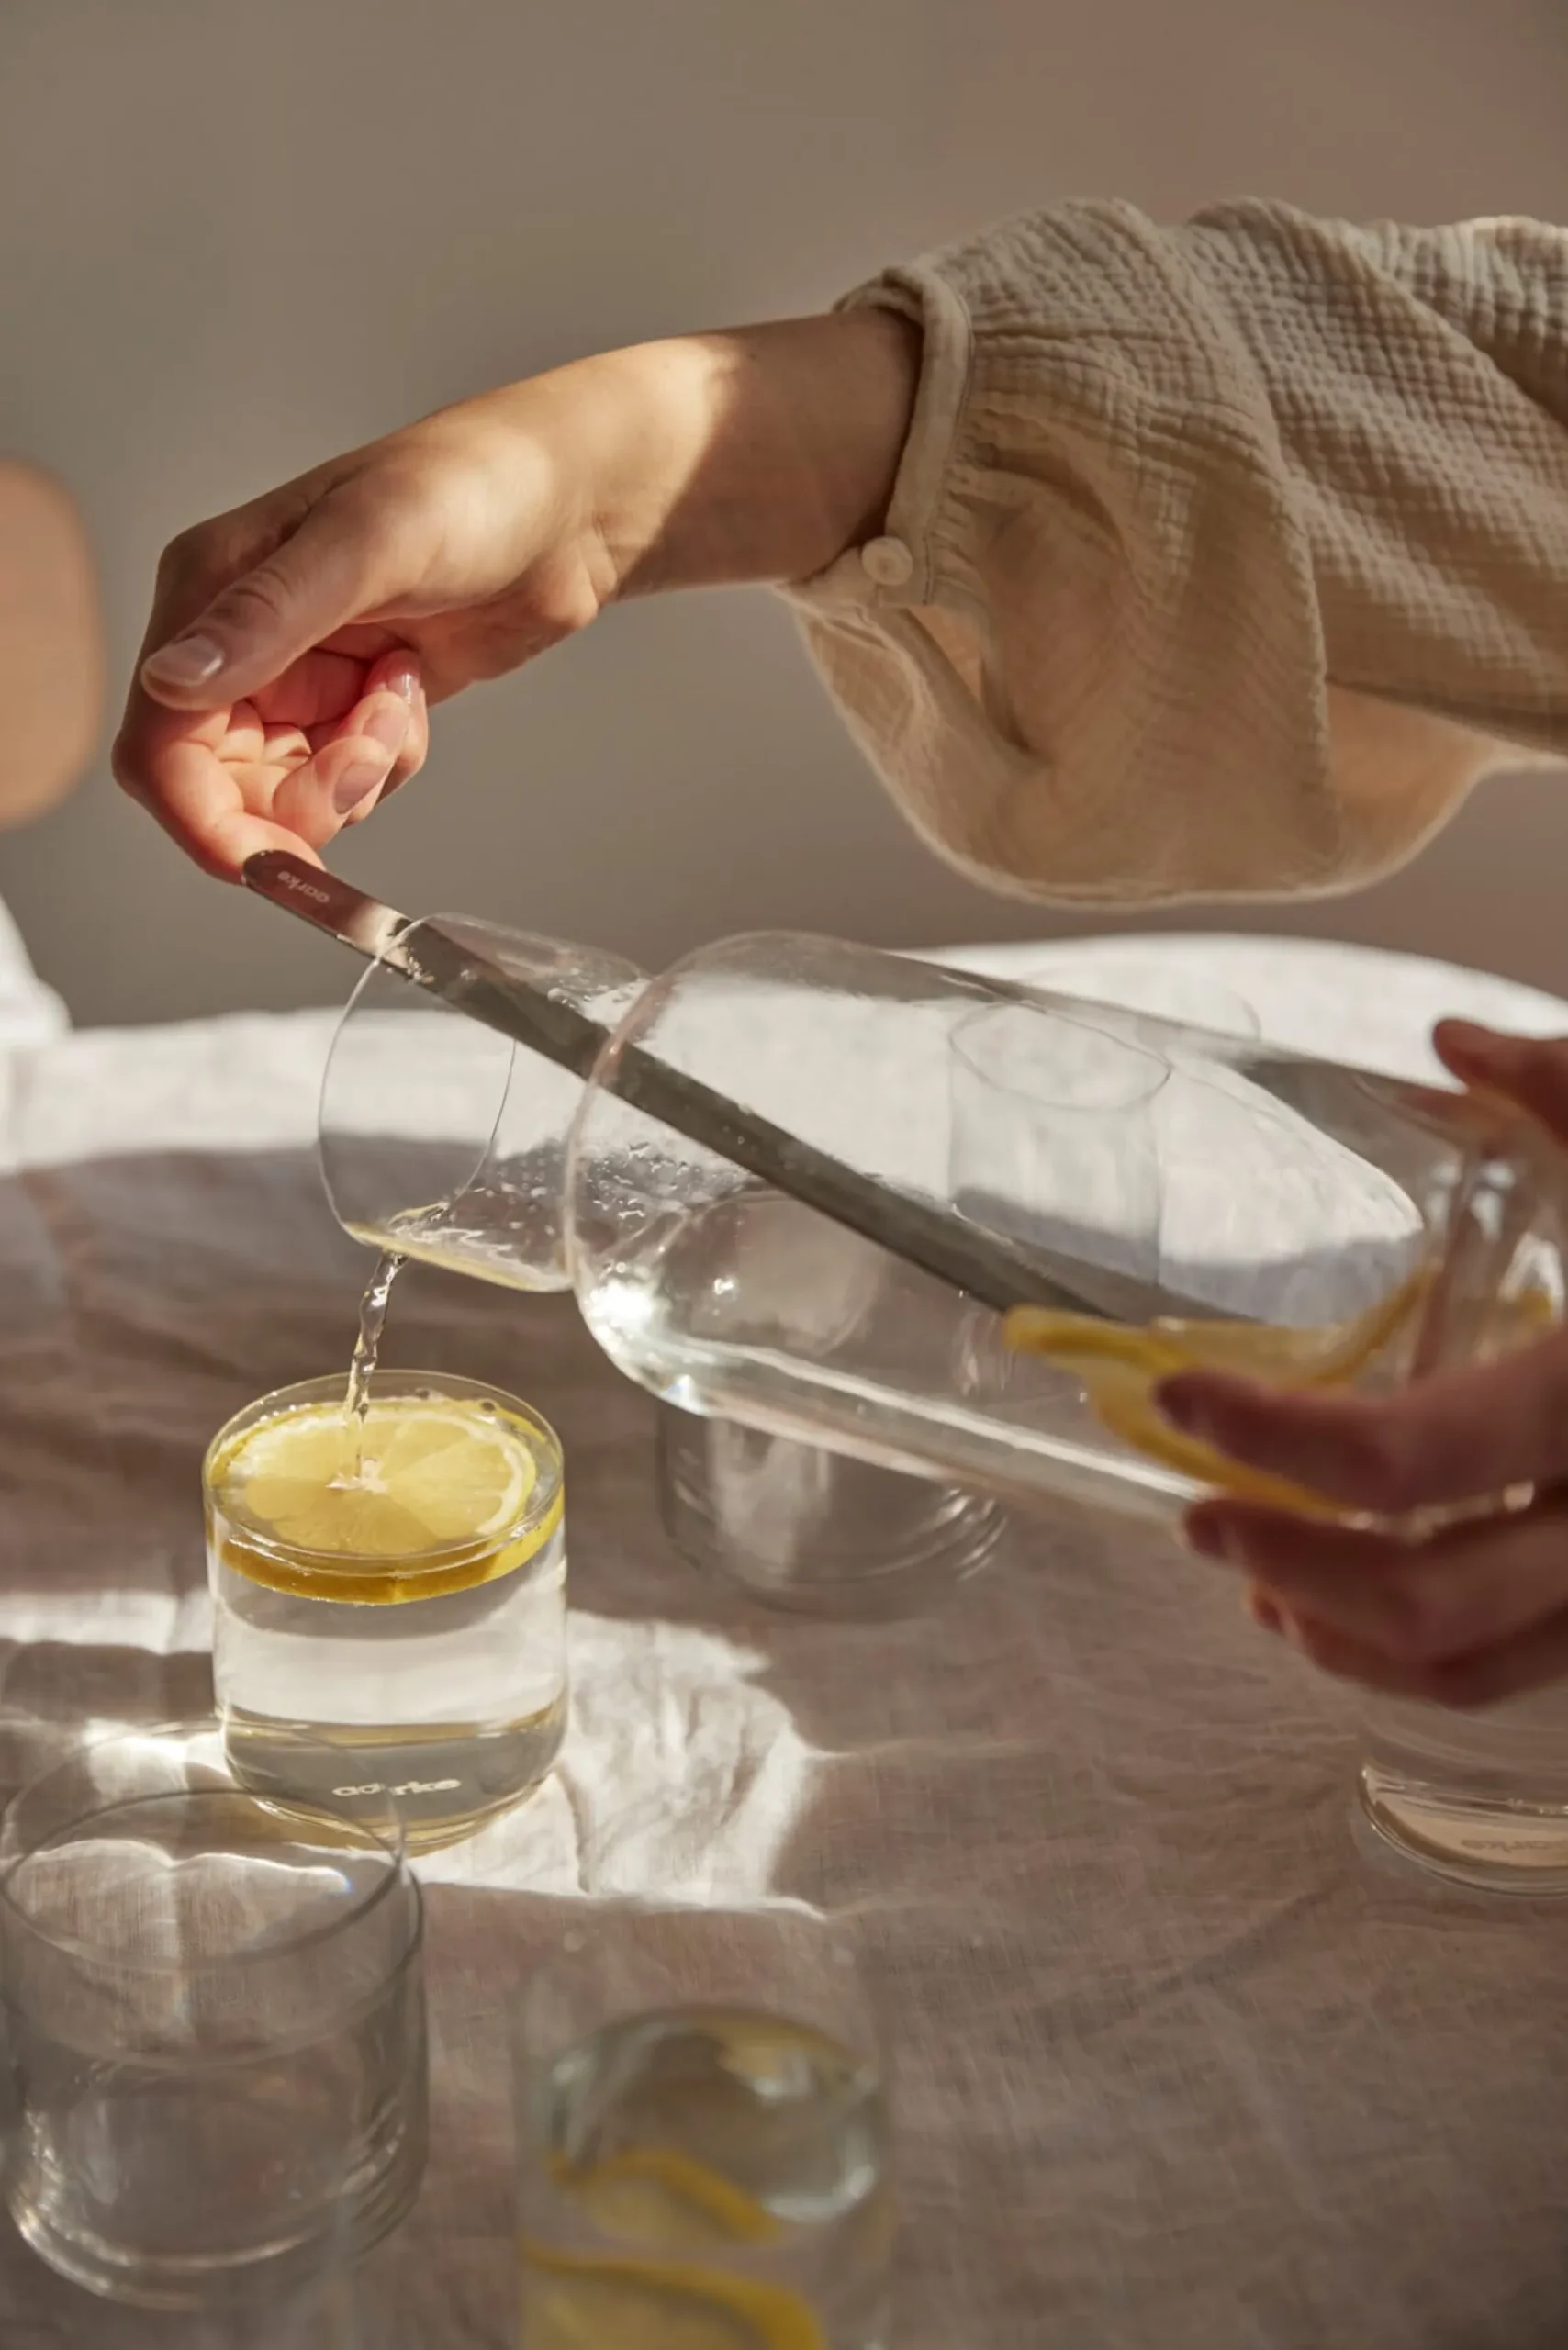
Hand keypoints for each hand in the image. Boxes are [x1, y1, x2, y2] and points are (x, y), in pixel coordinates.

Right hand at [112, 312, 918, 878]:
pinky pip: (342, 782)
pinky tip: (415, 692)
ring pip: (284, 792)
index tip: (265, 864)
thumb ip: (268, 616)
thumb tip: (171, 679)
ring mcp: (294, 676)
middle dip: (299, 794)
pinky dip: (382, 763)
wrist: (567, 506)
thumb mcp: (370, 544)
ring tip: (403, 697)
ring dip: (351, 774)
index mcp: (209, 586)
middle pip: (217, 785)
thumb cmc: (471, 489)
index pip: (160, 738)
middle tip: (374, 749)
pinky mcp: (350, 705)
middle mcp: (237, 639)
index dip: (199, 817)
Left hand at [1158, 1020, 1567, 1705]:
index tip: (1180, 1397)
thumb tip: (1452, 1041)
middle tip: (1190, 1506)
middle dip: (1284, 1558)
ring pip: (1471, 1667)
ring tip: (1250, 1572)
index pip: (1407, 1458)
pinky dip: (1416, 1661)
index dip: (1272, 1440)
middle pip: (1426, 1595)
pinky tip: (1344, 1611)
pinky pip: (1520, 1675)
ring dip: (1336, 1630)